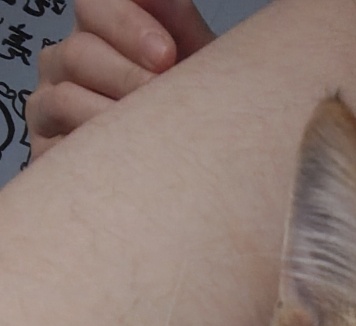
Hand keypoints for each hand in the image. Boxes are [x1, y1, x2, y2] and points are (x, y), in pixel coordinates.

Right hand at [27, 0, 214, 160]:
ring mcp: (48, 106)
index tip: (166, 55)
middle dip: (127, 76)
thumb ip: (176, 19)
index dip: (127, 25)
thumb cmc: (183, 106)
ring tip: (150, 133)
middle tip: (163, 97)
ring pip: (65, 99)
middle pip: (78, 53)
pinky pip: (62, 148)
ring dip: (113, 117)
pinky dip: (97, 151)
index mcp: (95, 31)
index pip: (92, 6)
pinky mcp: (46, 151)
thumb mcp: (191, 59)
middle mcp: (63, 63)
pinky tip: (129, 158)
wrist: (184, 162)